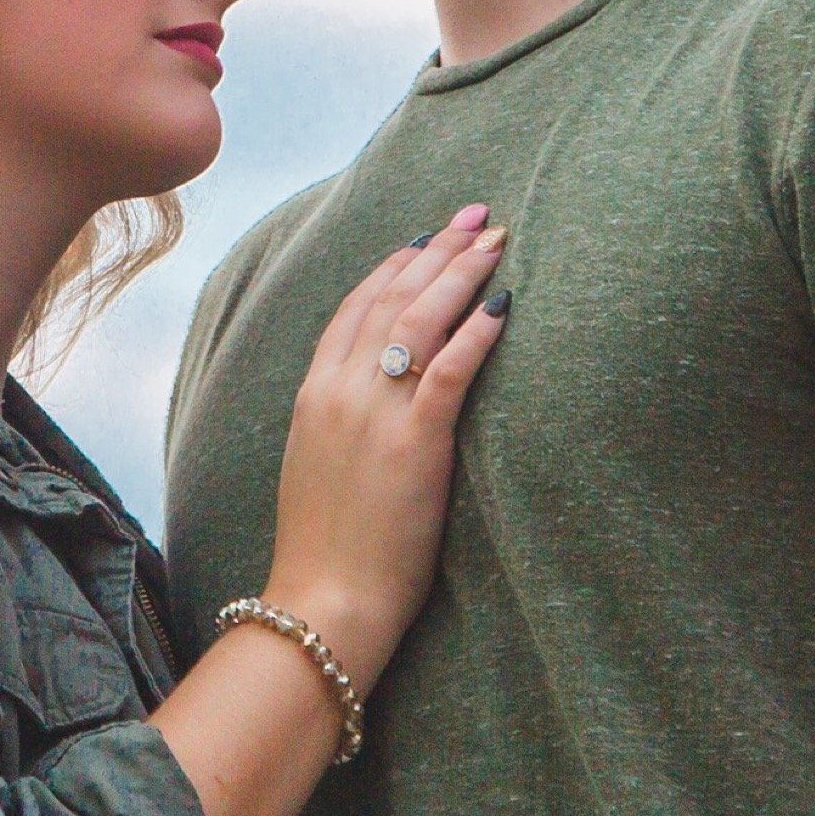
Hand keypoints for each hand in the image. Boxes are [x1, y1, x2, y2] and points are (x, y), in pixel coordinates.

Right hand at [263, 206, 508, 689]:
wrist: (322, 600)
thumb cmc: (327, 546)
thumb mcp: (318, 464)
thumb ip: (341, 419)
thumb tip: (376, 396)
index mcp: (313, 391)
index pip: (356, 306)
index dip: (394, 266)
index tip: (427, 238)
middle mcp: (339, 389)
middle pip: (392, 298)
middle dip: (438, 251)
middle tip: (476, 215)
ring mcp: (374, 413)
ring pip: (420, 320)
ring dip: (462, 273)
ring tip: (496, 241)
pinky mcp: (413, 443)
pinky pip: (448, 371)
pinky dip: (476, 332)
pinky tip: (502, 304)